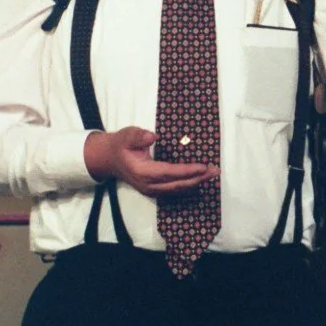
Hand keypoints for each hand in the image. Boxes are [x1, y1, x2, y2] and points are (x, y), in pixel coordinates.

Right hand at [84, 127, 218, 196]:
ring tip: (212, 174)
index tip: (203, 167)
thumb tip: (153, 136)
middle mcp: (148, 185)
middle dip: (198, 178)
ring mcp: (151, 190)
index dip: (187, 171)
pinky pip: (175, 190)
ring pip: (177, 189)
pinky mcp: (155, 190)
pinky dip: (189, 185)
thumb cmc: (120, 145)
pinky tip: (200, 179)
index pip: (168, 173)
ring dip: (196, 182)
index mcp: (142, 171)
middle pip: (177, 184)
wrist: (109, 159)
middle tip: (215, 171)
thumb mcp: (127, 135)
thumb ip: (138, 136)